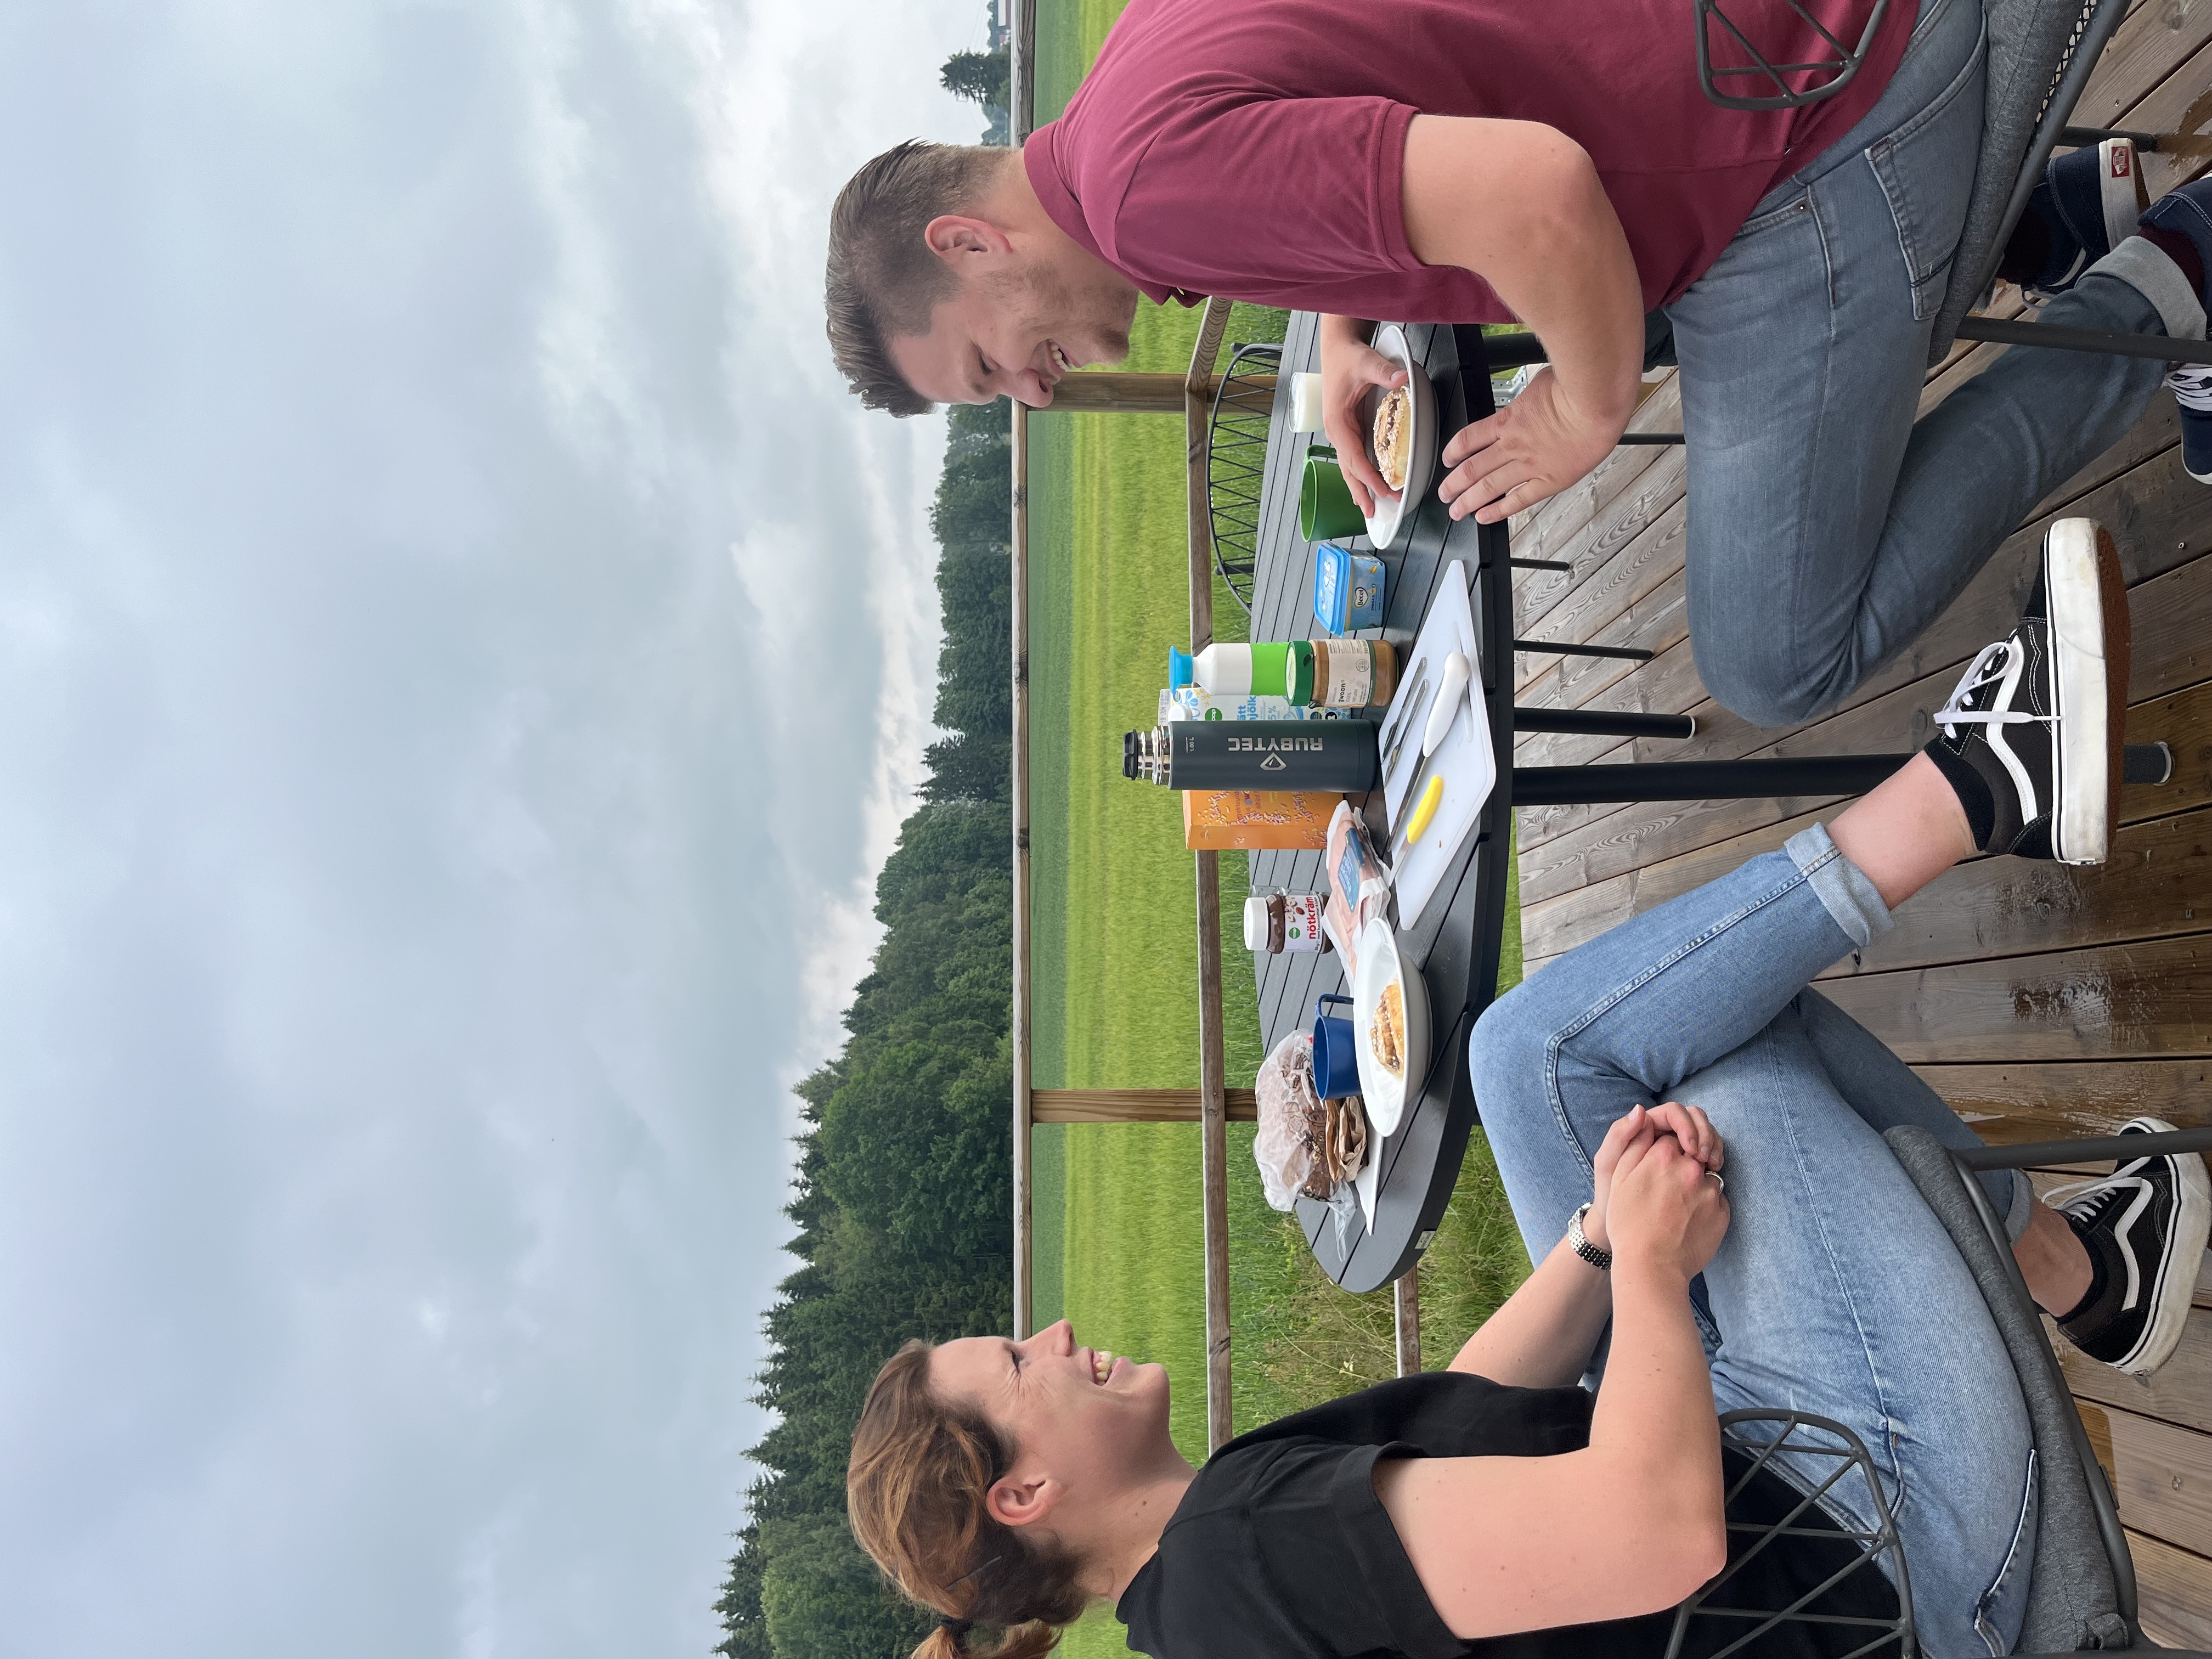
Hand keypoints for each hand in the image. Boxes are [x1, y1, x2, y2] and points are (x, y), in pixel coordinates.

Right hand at [1317, 319, 1403, 517]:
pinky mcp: (1349, 427)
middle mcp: (1337, 432)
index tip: (1384, 492)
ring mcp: (1342, 431)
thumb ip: (1383, 371)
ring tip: (1369, 507)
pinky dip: (1361, 473)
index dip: (1370, 478)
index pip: (1355, 459)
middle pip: (1349, 470)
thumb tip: (1401, 379)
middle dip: (1362, 492)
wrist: (1338, 345)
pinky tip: (1367, 483)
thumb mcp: (1365, 361)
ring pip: (1350, 466)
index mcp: (1338, 423)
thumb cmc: (1347, 355)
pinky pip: (1355, 455)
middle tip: (1376, 513)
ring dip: (1360, 487)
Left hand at [1436, 366, 1624, 523]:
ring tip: (1456, 511)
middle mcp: (1512, 445)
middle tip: (1444, 494)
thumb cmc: (1576, 387)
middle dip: (1453, 484)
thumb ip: (1532, 393)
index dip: (1453, 452)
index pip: (1468, 439)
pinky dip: (1498, 511)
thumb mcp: (1542, 381)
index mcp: (1507, 420)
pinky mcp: (1548, 480)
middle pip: (1472, 468)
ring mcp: (1528, 465)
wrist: (1597, 404)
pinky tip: (1485, 517)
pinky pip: (1517, 500)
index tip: (1447, 460)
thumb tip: (1535, 390)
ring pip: (1487, 487)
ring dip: (1468, 502)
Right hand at [1604, 1128, 1729, 1281]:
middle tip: (1667, 1192)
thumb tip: (1644, 1113)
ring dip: (1697, 1187)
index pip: (1672, 1138)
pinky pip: (1717, 1201)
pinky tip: (1688, 1222)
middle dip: (1684, 1166)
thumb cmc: (1628, 1224)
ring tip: (1677, 1210)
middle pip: (1693, 1154)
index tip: (1656, 1171)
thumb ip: (1633, 1142)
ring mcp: (1711, 1191)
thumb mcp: (1618, 1178)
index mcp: (1664, 1155)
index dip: (1662, 1154)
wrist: (1651, 1267)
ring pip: (1708, 1177)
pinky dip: (1706, 1208)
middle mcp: (1691, 1168)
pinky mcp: (1723, 1213)